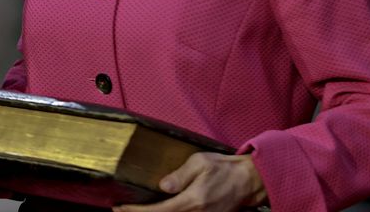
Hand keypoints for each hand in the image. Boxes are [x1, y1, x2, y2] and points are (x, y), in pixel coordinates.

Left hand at [113, 152, 266, 211]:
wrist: (249, 181)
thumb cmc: (224, 169)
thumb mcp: (200, 163)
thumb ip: (180, 175)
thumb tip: (163, 186)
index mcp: (192, 201)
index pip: (159, 211)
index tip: (120, 209)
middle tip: (122, 210)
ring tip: (136, 209)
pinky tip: (158, 208)